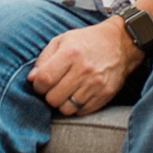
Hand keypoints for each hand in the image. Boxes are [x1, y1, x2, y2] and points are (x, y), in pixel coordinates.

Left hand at [28, 18, 142, 115]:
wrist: (121, 43)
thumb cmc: (87, 41)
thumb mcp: (62, 40)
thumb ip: (43, 59)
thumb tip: (31, 79)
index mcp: (71, 53)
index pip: (44, 80)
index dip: (37, 85)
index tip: (40, 83)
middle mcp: (83, 70)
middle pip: (53, 98)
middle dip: (48, 95)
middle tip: (53, 88)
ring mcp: (96, 85)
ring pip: (66, 109)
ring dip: (62, 103)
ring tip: (65, 92)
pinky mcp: (105, 95)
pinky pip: (81, 112)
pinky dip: (76, 107)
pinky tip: (78, 94)